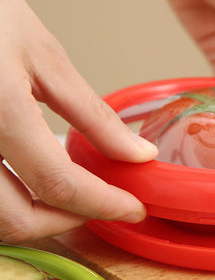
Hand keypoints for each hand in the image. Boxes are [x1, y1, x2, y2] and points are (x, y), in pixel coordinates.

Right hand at [0, 0, 157, 242]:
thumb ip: (93, 116)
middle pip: (14, 219)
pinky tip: (33, 183)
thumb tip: (138, 153)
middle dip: (66, 222)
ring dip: (35, 219)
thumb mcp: (44, 57)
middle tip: (101, 207)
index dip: (103, 204)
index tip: (133, 208)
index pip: (58, 183)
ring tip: (72, 197)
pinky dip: (9, 202)